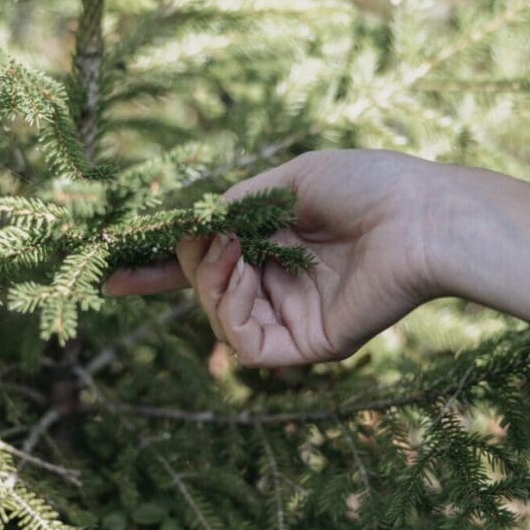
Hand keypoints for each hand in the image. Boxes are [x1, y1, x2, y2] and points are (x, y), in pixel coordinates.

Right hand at [103, 150, 445, 366]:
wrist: (420, 216)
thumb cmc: (366, 184)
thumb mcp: (286, 182)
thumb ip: (233, 208)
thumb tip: (189, 229)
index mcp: (276, 244)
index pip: (207, 262)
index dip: (158, 268)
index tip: (109, 266)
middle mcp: (280, 284)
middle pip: (204, 288)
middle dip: (188, 262)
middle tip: (201, 236)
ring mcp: (293, 317)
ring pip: (219, 315)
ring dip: (209, 279)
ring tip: (229, 247)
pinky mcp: (307, 346)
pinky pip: (246, 343)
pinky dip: (228, 308)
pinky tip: (241, 273)